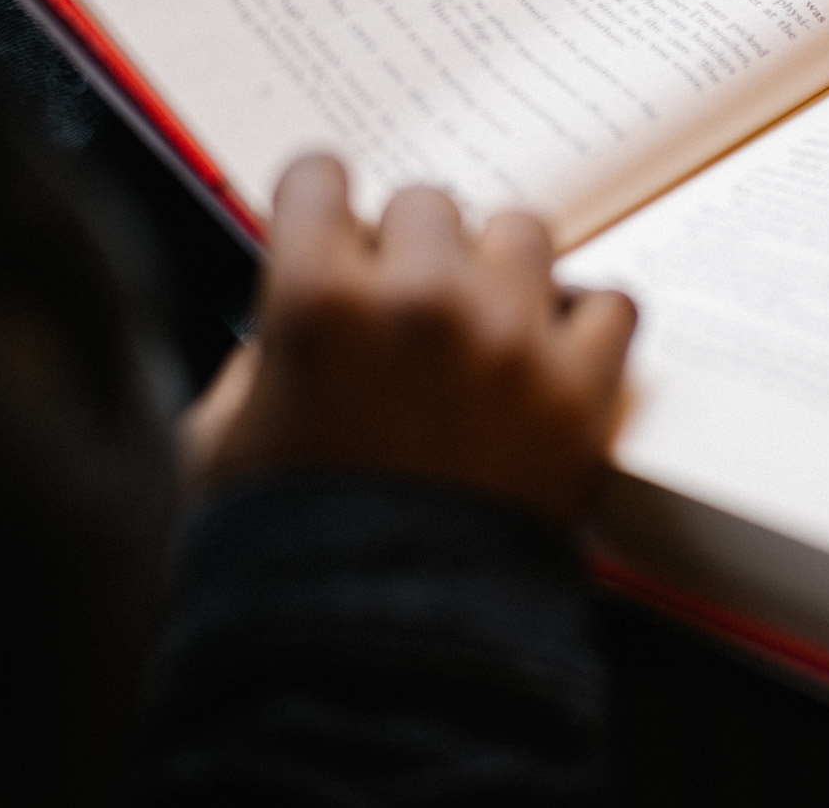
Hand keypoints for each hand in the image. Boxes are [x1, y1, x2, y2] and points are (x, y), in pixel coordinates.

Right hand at [180, 156, 635, 523]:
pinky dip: (583, 322)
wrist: (380, 652)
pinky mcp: (581, 389)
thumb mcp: (219, 442)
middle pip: (427, 202)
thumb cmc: (290, 552)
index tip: (335, 233)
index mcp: (316, 301)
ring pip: (521, 232)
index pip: (322, 176)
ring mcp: (509, 339)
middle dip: (410, 248)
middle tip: (405, 309)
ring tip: (483, 325)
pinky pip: (608, 302)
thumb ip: (255, 354)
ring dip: (498, 270)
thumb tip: (291, 315)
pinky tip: (549, 353)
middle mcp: (419, 301)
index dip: (323, 208)